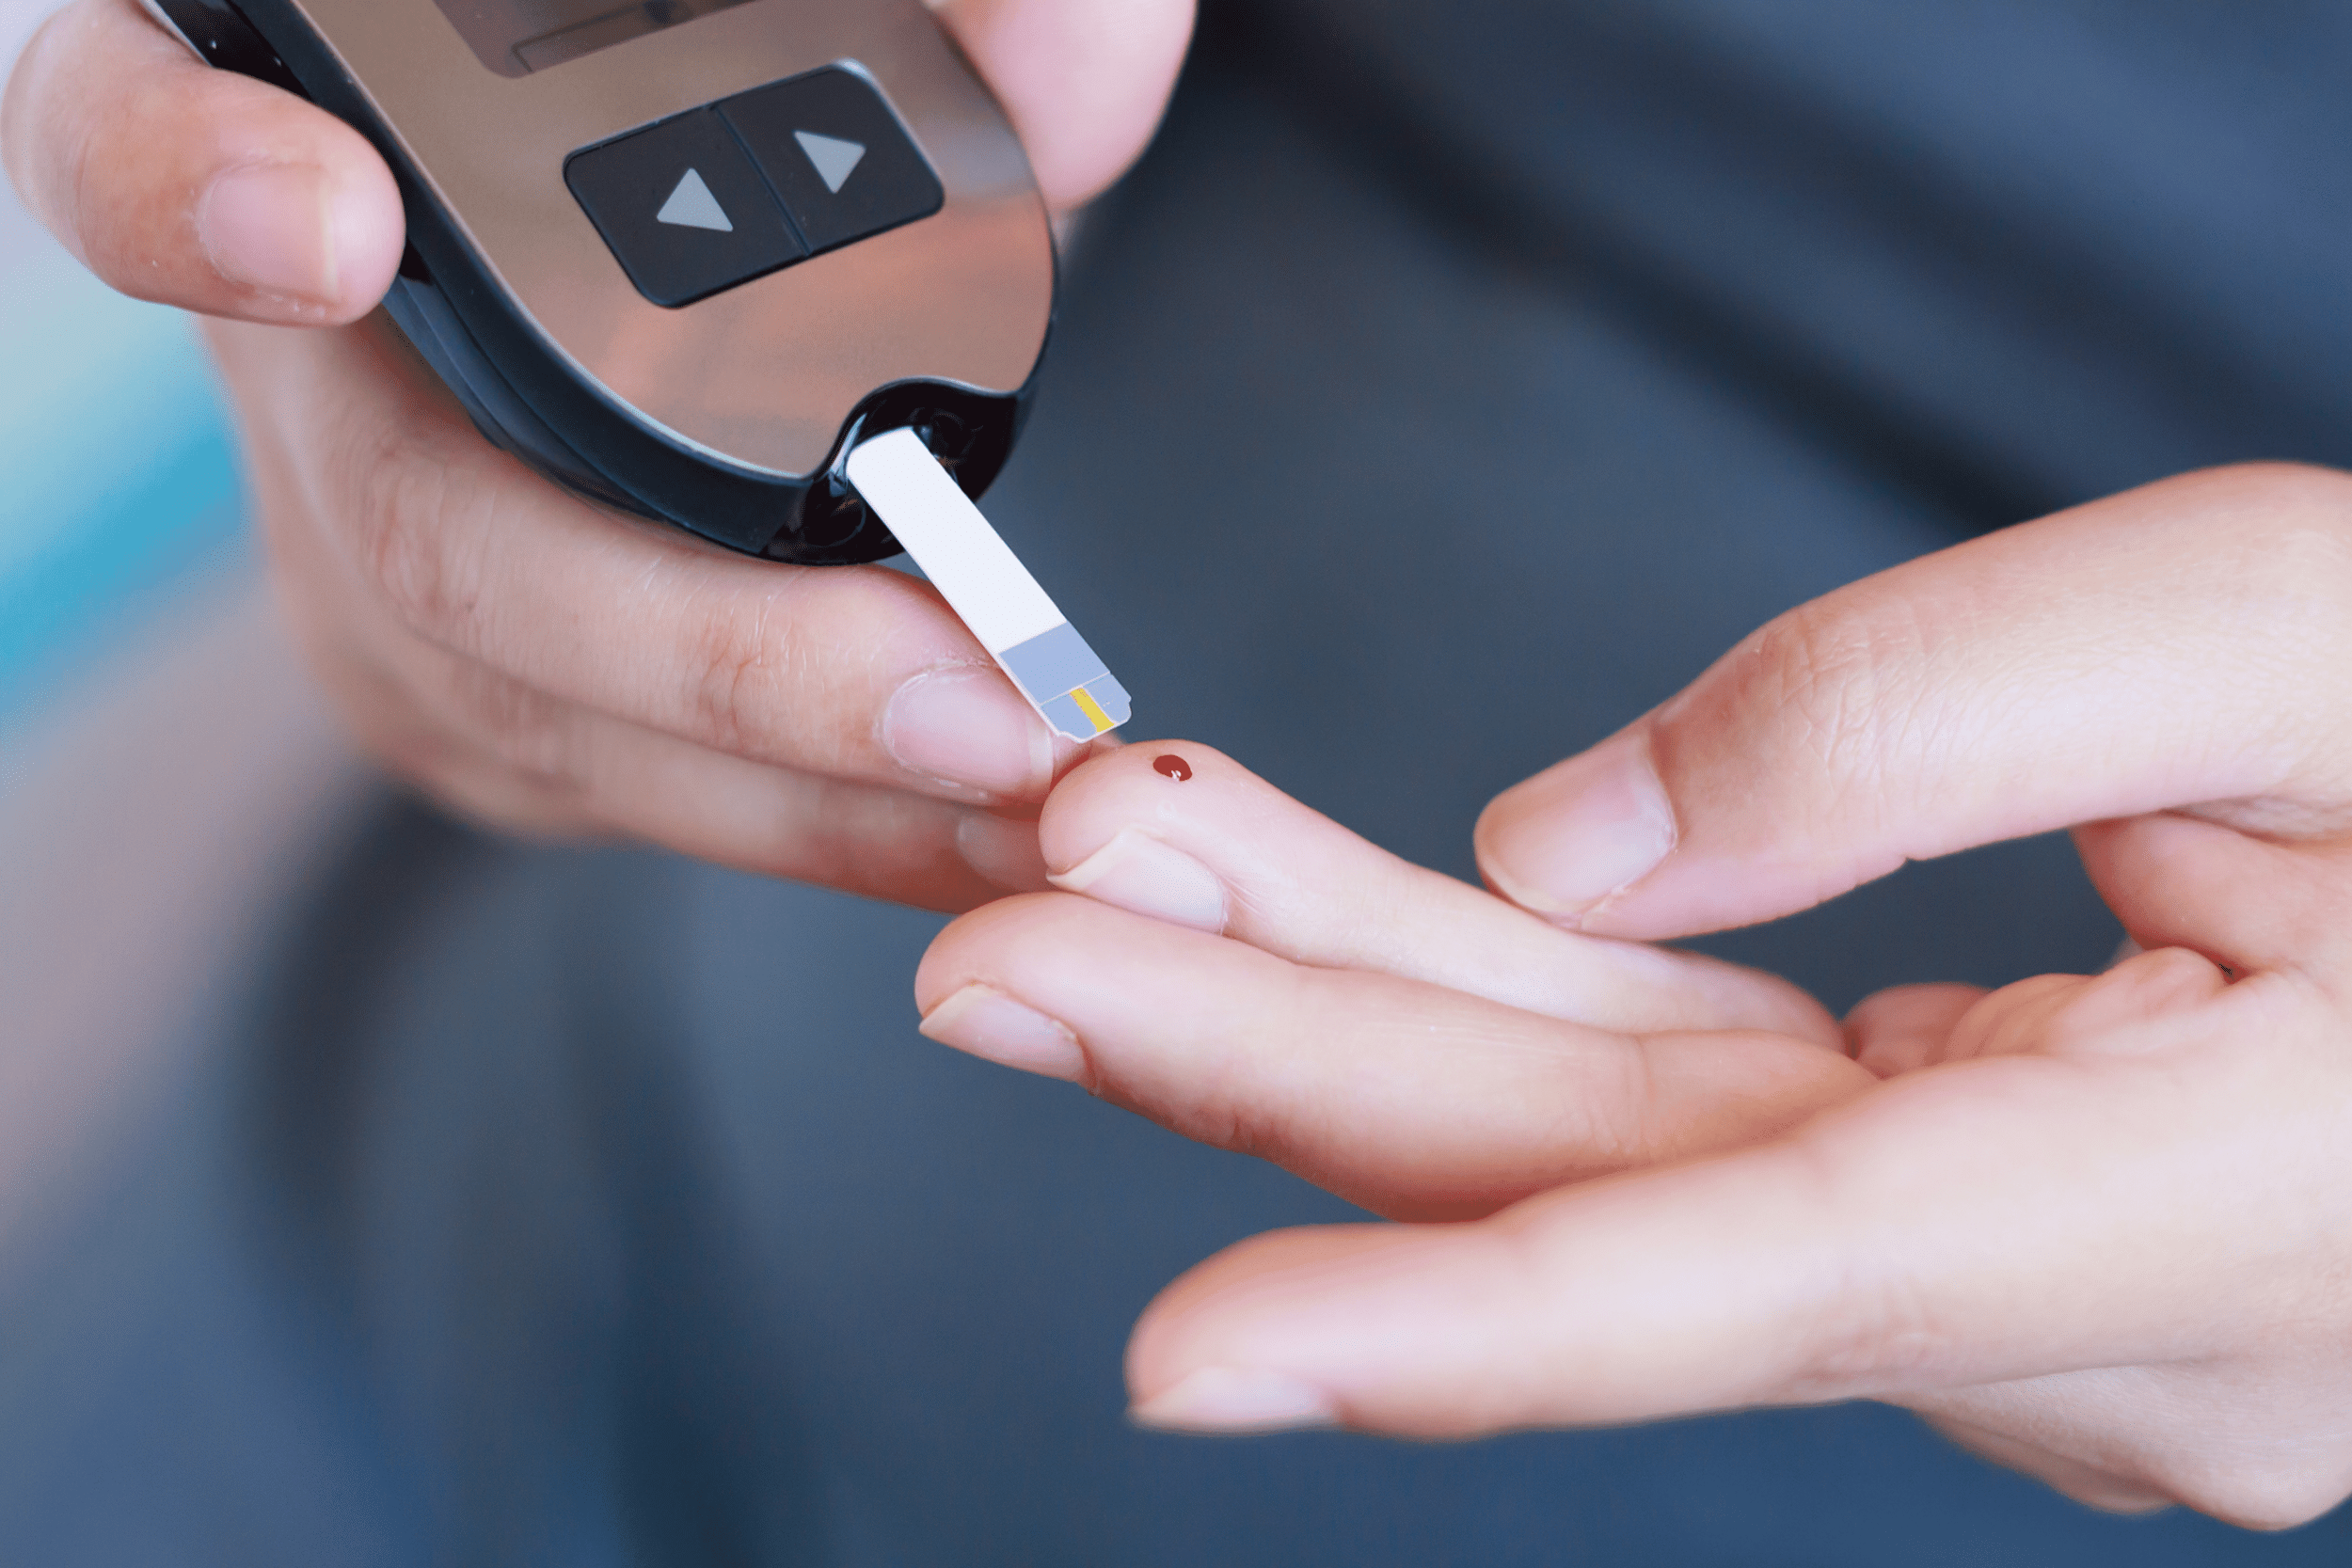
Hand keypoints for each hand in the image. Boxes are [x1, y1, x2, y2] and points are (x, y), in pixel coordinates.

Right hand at [1, 0, 1192, 908]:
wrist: (707, 236)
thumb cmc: (740, 94)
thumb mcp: (823, 21)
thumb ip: (957, 12)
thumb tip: (1081, 90)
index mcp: (306, 110)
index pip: (130, 124)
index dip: (196, 181)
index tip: (328, 225)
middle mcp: (299, 352)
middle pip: (419, 526)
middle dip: (714, 651)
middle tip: (955, 703)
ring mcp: (357, 534)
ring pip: (516, 700)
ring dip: (788, 781)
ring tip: (1023, 794)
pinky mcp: (451, 670)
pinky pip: (591, 772)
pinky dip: (794, 811)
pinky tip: (958, 827)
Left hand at [920, 464, 2351, 1527]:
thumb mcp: (2284, 641)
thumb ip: (1913, 725)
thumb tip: (1567, 847)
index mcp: (2201, 1208)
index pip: (1766, 1280)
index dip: (1463, 1323)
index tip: (1190, 1359)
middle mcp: (2087, 1318)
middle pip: (1608, 1196)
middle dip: (1286, 1059)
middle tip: (1015, 950)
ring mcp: (2020, 1284)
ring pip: (1619, 1150)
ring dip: (1359, 1005)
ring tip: (1121, 879)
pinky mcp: (1973, 1203)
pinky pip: (1694, 1113)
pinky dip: (1505, 1004)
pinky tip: (1326, 909)